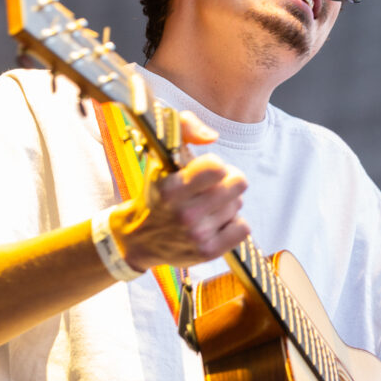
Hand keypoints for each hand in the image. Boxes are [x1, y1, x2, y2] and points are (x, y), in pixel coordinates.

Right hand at [113, 111, 249, 267]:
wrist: (138, 238)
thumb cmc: (156, 191)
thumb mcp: (160, 155)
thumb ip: (184, 128)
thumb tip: (212, 136)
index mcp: (171, 188)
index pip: (217, 167)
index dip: (216, 165)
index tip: (204, 170)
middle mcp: (185, 214)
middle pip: (238, 184)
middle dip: (227, 181)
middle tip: (211, 187)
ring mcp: (198, 235)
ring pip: (238, 205)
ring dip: (226, 203)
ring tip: (206, 207)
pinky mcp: (209, 252)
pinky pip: (243, 228)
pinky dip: (233, 223)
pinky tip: (215, 222)